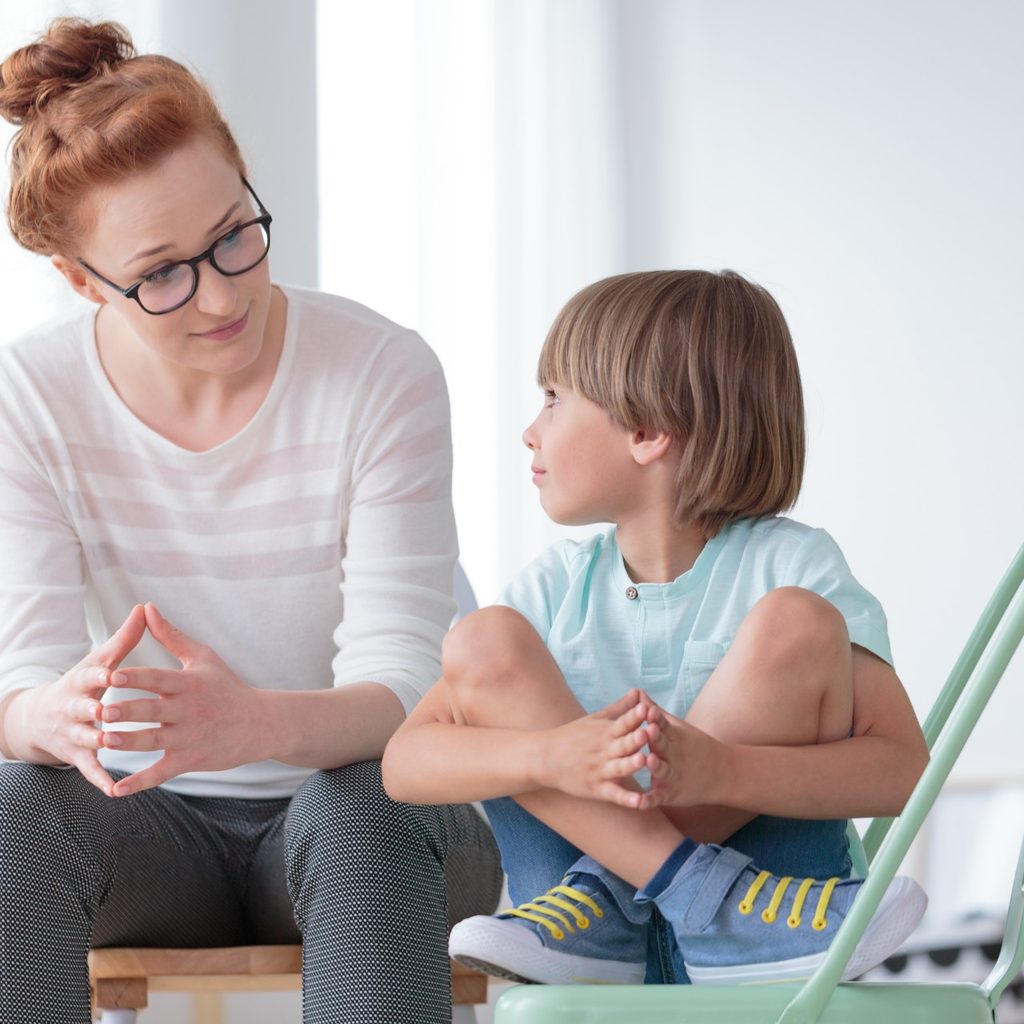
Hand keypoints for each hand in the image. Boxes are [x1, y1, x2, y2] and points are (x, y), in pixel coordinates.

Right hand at [26, 605, 146, 796]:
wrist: (40, 717)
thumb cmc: (83, 683)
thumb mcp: (99, 660)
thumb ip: (124, 638)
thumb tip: (146, 607)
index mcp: (82, 682)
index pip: (90, 676)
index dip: (101, 674)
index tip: (113, 672)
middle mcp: (74, 707)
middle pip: (83, 708)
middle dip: (93, 709)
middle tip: (107, 710)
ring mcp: (74, 733)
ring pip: (86, 737)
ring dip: (98, 740)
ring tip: (112, 742)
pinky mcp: (77, 756)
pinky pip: (90, 769)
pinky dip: (100, 779)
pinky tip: (114, 790)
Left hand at [103, 604, 266, 796]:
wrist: (262, 723)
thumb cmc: (228, 687)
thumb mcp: (204, 658)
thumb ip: (171, 636)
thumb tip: (146, 608)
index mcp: (189, 684)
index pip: (159, 679)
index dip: (137, 677)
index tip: (113, 674)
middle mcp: (189, 710)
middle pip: (154, 710)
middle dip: (129, 711)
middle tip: (104, 710)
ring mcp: (190, 737)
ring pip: (155, 740)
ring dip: (130, 742)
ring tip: (105, 741)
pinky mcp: (191, 760)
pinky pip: (162, 772)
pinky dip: (140, 782)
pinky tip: (116, 790)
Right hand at [538, 689, 651, 807]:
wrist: (545, 758)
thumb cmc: (573, 736)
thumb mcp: (595, 719)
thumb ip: (620, 708)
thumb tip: (639, 691)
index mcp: (605, 732)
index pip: (623, 722)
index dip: (635, 716)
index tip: (647, 707)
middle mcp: (604, 750)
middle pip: (623, 744)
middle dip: (636, 738)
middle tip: (650, 732)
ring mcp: (600, 771)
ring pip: (620, 768)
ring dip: (632, 764)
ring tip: (644, 760)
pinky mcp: (597, 789)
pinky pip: (614, 794)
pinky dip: (626, 799)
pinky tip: (639, 802)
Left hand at [633, 701, 727, 809]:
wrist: (722, 774)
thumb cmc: (693, 746)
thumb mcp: (677, 728)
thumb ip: (655, 713)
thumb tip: (637, 693)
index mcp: (675, 738)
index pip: (664, 725)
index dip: (656, 718)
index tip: (648, 710)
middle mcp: (675, 756)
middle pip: (664, 746)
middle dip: (656, 738)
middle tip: (647, 730)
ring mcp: (674, 775)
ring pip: (663, 770)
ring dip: (656, 766)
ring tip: (648, 760)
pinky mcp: (671, 794)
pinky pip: (659, 798)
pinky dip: (650, 800)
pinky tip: (638, 803)